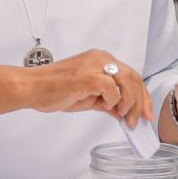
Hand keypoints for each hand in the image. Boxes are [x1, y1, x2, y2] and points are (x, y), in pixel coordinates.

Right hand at [24, 50, 152, 127]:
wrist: (32, 87)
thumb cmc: (55, 90)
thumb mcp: (88, 97)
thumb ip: (107, 101)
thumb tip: (122, 113)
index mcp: (101, 60)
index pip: (131, 76)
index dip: (142, 96)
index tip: (145, 113)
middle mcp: (100, 59)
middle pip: (133, 78)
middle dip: (141, 102)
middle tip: (139, 120)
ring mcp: (94, 65)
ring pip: (127, 80)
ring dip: (130, 103)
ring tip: (124, 117)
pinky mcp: (86, 76)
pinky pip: (111, 88)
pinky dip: (114, 100)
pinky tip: (108, 108)